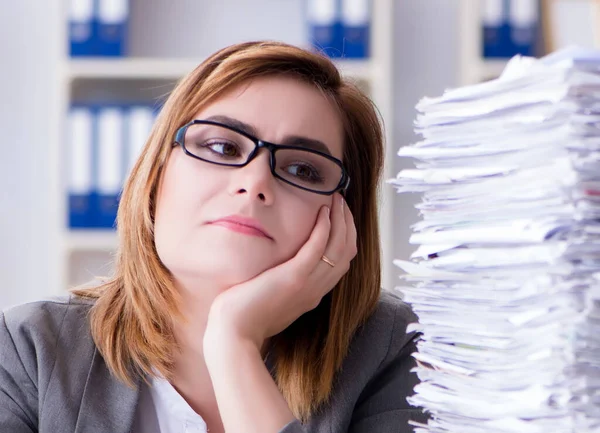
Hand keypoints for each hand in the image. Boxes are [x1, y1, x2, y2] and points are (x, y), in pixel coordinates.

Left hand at [204, 193, 357, 350]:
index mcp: (312, 294)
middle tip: (342, 202)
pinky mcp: (294, 277)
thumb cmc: (244, 319)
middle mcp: (316, 290)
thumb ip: (280, 285)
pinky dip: (324, 228)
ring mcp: (307, 284)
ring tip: (336, 199)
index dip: (345, 238)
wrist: (234, 335)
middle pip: (346, 252)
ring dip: (341, 220)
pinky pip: (318, 248)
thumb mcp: (270, 299)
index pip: (341, 263)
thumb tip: (274, 270)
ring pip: (339, 248)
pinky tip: (323, 211)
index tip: (339, 217)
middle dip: (347, 224)